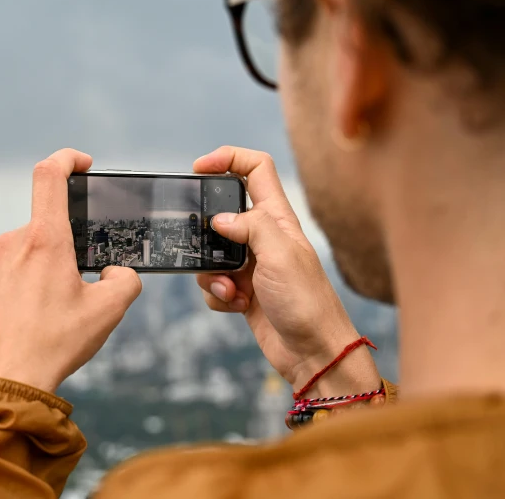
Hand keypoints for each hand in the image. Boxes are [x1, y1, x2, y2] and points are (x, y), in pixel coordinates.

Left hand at [0, 149, 141, 393]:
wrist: (4, 383)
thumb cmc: (55, 344)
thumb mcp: (108, 312)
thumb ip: (125, 281)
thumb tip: (115, 274)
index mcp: (44, 240)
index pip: (50, 175)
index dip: (68, 159)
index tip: (82, 165)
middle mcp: (11, 244)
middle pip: (46, 229)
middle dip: (66, 250)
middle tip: (77, 288)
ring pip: (26, 256)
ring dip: (43, 273)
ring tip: (52, 314)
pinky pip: (6, 277)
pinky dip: (22, 290)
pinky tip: (30, 322)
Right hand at [194, 147, 379, 397]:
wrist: (313, 353)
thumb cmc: (307, 303)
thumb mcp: (280, 255)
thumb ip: (250, 227)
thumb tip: (219, 218)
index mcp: (278, 219)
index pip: (256, 169)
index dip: (228, 158)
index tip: (199, 167)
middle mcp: (264, 237)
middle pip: (224, 211)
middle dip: (206, 228)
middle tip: (200, 241)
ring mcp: (251, 264)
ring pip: (212, 252)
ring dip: (210, 271)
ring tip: (230, 288)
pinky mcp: (242, 290)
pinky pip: (213, 283)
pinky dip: (216, 294)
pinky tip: (236, 305)